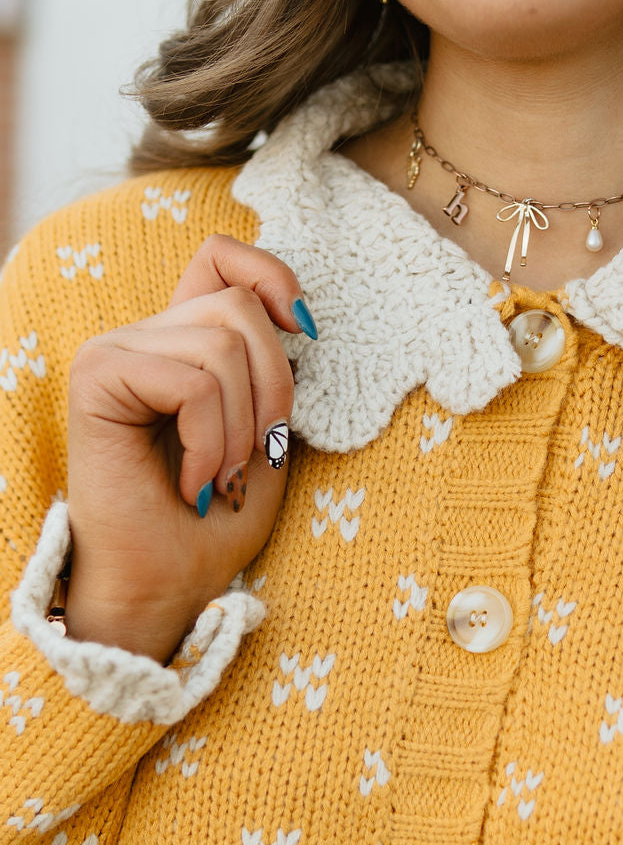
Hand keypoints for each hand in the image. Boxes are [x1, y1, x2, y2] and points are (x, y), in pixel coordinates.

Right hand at [64, 235, 314, 660]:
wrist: (164, 588)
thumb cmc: (213, 524)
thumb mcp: (267, 438)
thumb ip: (274, 375)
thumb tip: (298, 323)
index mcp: (182, 342)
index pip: (221, 256)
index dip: (270, 275)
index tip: (303, 332)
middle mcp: (144, 336)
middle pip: (239, 306)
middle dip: (273, 388)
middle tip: (255, 457)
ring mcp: (116, 351)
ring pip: (221, 344)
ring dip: (242, 428)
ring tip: (220, 478)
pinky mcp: (98, 377)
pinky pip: (192, 383)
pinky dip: (210, 442)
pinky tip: (193, 483)